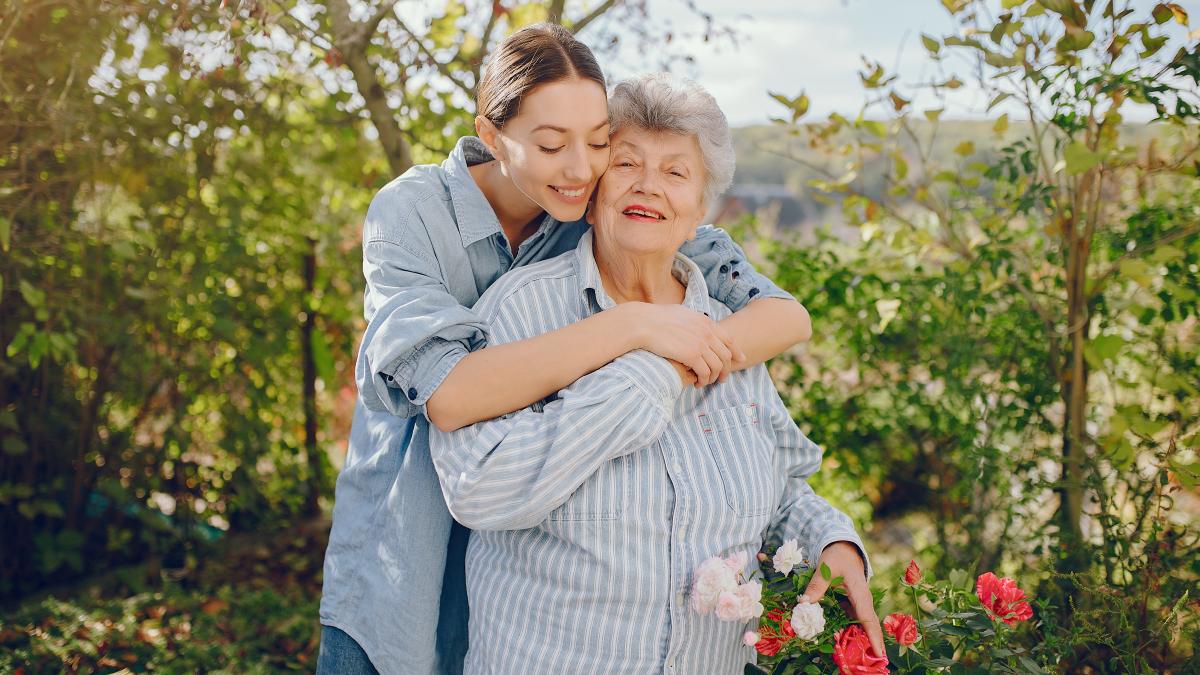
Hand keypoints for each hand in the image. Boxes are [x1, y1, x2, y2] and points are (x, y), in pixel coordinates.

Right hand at [629, 303, 743, 385]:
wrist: (643, 323)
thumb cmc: (656, 318)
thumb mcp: (681, 313)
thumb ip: (693, 320)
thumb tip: (695, 323)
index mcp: (705, 322)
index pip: (728, 339)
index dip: (736, 351)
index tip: (740, 359)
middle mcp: (706, 332)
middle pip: (726, 355)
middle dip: (726, 370)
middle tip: (722, 379)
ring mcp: (700, 344)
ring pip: (717, 366)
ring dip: (713, 378)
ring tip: (705, 383)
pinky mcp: (691, 355)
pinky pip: (705, 372)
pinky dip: (703, 380)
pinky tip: (697, 383)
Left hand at [799, 541, 883, 659]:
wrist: (843, 550)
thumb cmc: (837, 557)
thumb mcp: (825, 568)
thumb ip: (816, 586)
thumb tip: (804, 604)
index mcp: (860, 592)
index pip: (867, 617)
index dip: (873, 636)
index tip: (878, 652)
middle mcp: (862, 600)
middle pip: (868, 625)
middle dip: (870, 644)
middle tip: (872, 663)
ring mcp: (858, 603)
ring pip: (860, 625)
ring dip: (858, 640)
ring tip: (856, 658)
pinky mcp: (852, 605)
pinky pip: (852, 621)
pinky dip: (848, 631)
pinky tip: (840, 642)